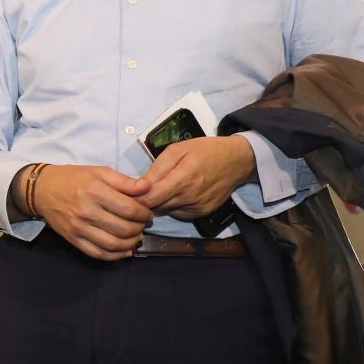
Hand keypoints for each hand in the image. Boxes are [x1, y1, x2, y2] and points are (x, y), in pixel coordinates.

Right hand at [32, 164, 153, 260]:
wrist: (42, 190)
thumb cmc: (73, 178)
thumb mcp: (99, 171)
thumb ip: (124, 181)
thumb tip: (148, 187)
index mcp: (95, 192)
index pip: (129, 209)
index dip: (144, 213)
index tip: (147, 212)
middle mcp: (86, 212)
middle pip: (124, 229)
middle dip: (140, 228)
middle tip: (142, 224)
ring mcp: (78, 228)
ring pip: (113, 244)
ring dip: (131, 243)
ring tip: (135, 236)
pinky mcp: (73, 239)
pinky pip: (97, 253)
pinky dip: (115, 256)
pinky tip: (124, 250)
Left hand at [139, 137, 254, 220]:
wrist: (237, 160)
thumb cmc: (205, 150)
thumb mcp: (177, 150)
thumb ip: (156, 169)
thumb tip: (138, 186)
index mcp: (182, 179)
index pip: (149, 199)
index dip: (134, 197)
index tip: (126, 192)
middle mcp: (190, 198)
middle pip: (155, 207)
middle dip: (145, 200)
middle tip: (141, 189)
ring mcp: (197, 208)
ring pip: (166, 211)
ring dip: (159, 203)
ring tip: (162, 188)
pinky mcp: (202, 213)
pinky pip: (178, 213)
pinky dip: (173, 206)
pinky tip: (177, 194)